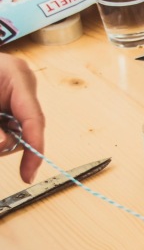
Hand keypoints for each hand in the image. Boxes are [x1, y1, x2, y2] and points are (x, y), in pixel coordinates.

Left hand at [0, 54, 43, 182]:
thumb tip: (4, 145)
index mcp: (17, 75)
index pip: (34, 118)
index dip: (34, 149)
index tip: (28, 173)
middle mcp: (21, 83)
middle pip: (26, 127)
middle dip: (7, 142)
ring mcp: (15, 90)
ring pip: (17, 130)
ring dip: (0, 137)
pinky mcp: (7, 99)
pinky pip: (9, 125)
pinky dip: (0, 132)